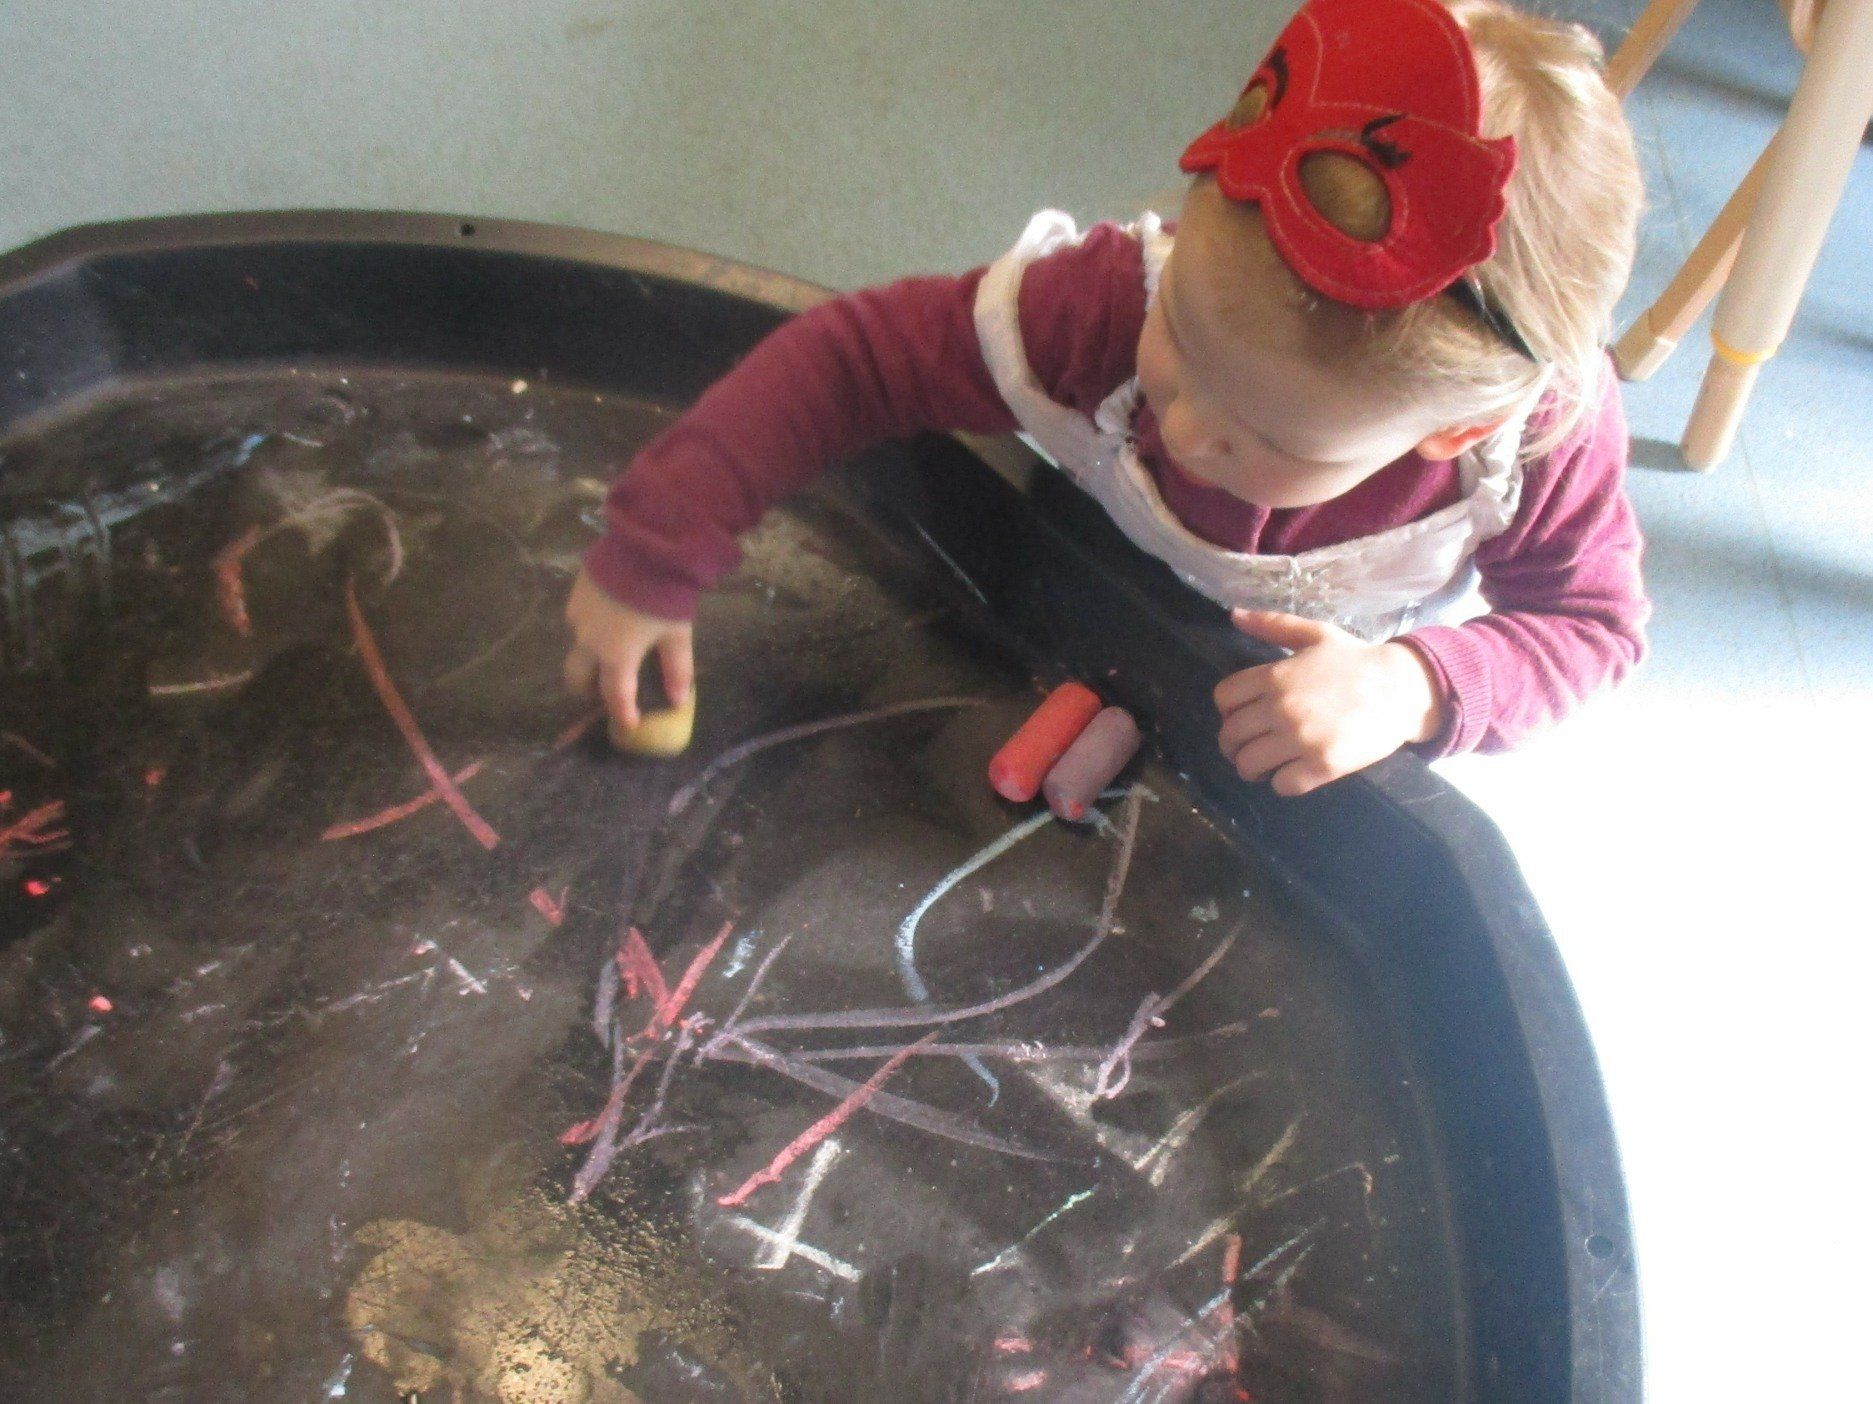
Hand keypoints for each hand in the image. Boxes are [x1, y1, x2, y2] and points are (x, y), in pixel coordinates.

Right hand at [563, 568, 693, 732]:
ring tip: (610, 648)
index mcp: (616, 656)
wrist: (645, 545)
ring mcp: (577, 616)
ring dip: (589, 656)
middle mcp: (589, 641)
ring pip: (576, 646)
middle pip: (577, 677)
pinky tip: (609, 616)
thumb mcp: (677, 635)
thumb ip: (677, 669)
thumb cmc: (665, 594)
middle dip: (586, 690)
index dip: (621, 714)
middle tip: (601, 691)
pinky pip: (578, 620)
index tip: (626, 725)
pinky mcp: (574, 594)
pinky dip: (590, 627)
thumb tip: (678, 700)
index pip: (615, 697)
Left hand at [1213, 609, 1444, 796]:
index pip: (1224, 699)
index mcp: (1275, 676)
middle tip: (1245, 748)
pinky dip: (1281, 783)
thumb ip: (1272, 625)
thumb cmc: (1357, 660)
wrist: (1403, 689)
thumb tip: (1234, 615)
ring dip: (1251, 768)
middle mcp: (1281, 707)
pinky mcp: (1322, 765)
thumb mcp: (1315, 634)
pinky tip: (1292, 773)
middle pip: (1231, 736)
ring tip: (1264, 766)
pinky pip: (1282, 785)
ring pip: (1249, 764)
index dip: (1227, 711)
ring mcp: (1300, 738)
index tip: (1239, 717)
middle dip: (1232, 745)